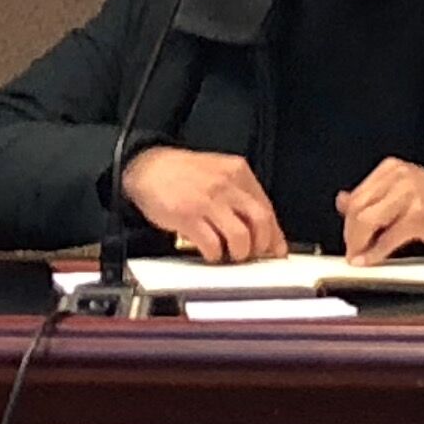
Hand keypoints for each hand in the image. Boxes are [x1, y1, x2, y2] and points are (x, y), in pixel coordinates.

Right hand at [119, 145, 284, 263]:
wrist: (147, 167)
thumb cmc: (182, 174)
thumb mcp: (218, 173)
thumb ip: (238, 195)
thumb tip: (259, 226)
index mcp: (237, 171)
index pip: (266, 207)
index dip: (274, 234)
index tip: (275, 250)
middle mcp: (226, 183)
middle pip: (260, 221)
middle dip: (260, 245)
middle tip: (253, 256)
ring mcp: (208, 200)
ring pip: (240, 236)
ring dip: (238, 253)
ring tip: (230, 256)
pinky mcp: (188, 215)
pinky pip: (212, 244)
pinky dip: (214, 255)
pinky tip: (210, 253)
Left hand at [337, 158, 423, 264]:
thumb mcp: (399, 191)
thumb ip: (371, 196)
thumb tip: (342, 201)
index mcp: (391, 169)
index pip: (356, 196)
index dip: (347, 222)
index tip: (348, 239)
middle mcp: (399, 177)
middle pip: (358, 208)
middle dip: (351, 234)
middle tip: (352, 251)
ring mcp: (409, 194)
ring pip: (367, 220)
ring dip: (359, 243)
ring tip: (360, 255)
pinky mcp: (418, 215)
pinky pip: (387, 238)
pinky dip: (375, 253)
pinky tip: (371, 259)